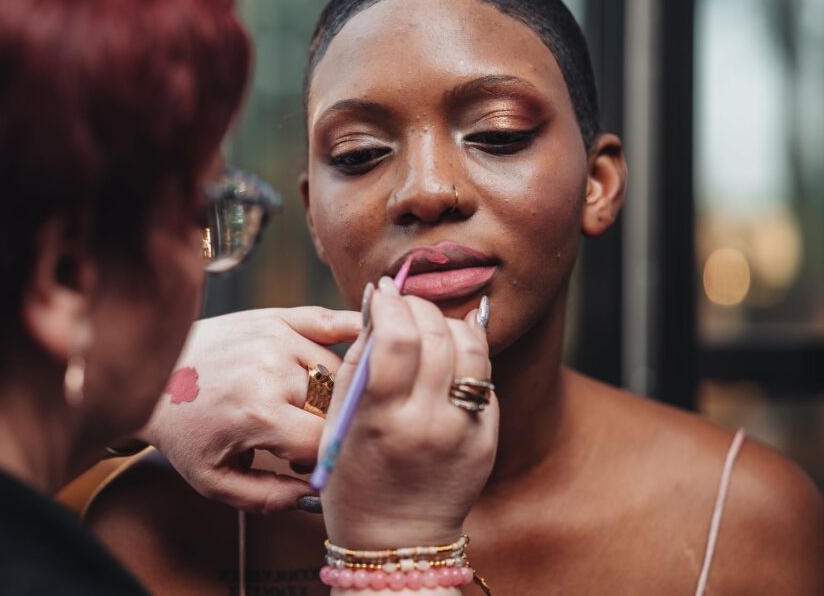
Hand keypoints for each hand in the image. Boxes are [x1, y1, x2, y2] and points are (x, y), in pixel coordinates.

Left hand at [137, 306, 359, 512]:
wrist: (151, 376)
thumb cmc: (185, 432)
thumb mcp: (213, 481)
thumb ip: (269, 498)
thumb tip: (318, 495)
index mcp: (259, 414)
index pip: (324, 443)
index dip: (322, 460)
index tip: (305, 465)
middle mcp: (272, 370)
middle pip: (336, 408)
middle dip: (325, 429)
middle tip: (295, 438)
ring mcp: (276, 337)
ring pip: (339, 372)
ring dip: (331, 394)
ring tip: (299, 407)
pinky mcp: (275, 317)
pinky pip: (329, 322)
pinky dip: (352, 333)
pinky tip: (366, 344)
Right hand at [321, 281, 497, 548]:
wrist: (396, 537)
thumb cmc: (356, 476)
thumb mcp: (341, 419)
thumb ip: (358, 360)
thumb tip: (377, 308)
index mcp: (383, 419)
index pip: (397, 337)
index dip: (390, 304)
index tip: (382, 292)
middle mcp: (430, 423)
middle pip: (436, 335)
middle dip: (417, 306)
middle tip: (403, 303)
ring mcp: (465, 431)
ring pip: (471, 348)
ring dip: (448, 323)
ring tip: (428, 324)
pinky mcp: (488, 437)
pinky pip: (484, 378)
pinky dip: (466, 355)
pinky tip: (448, 353)